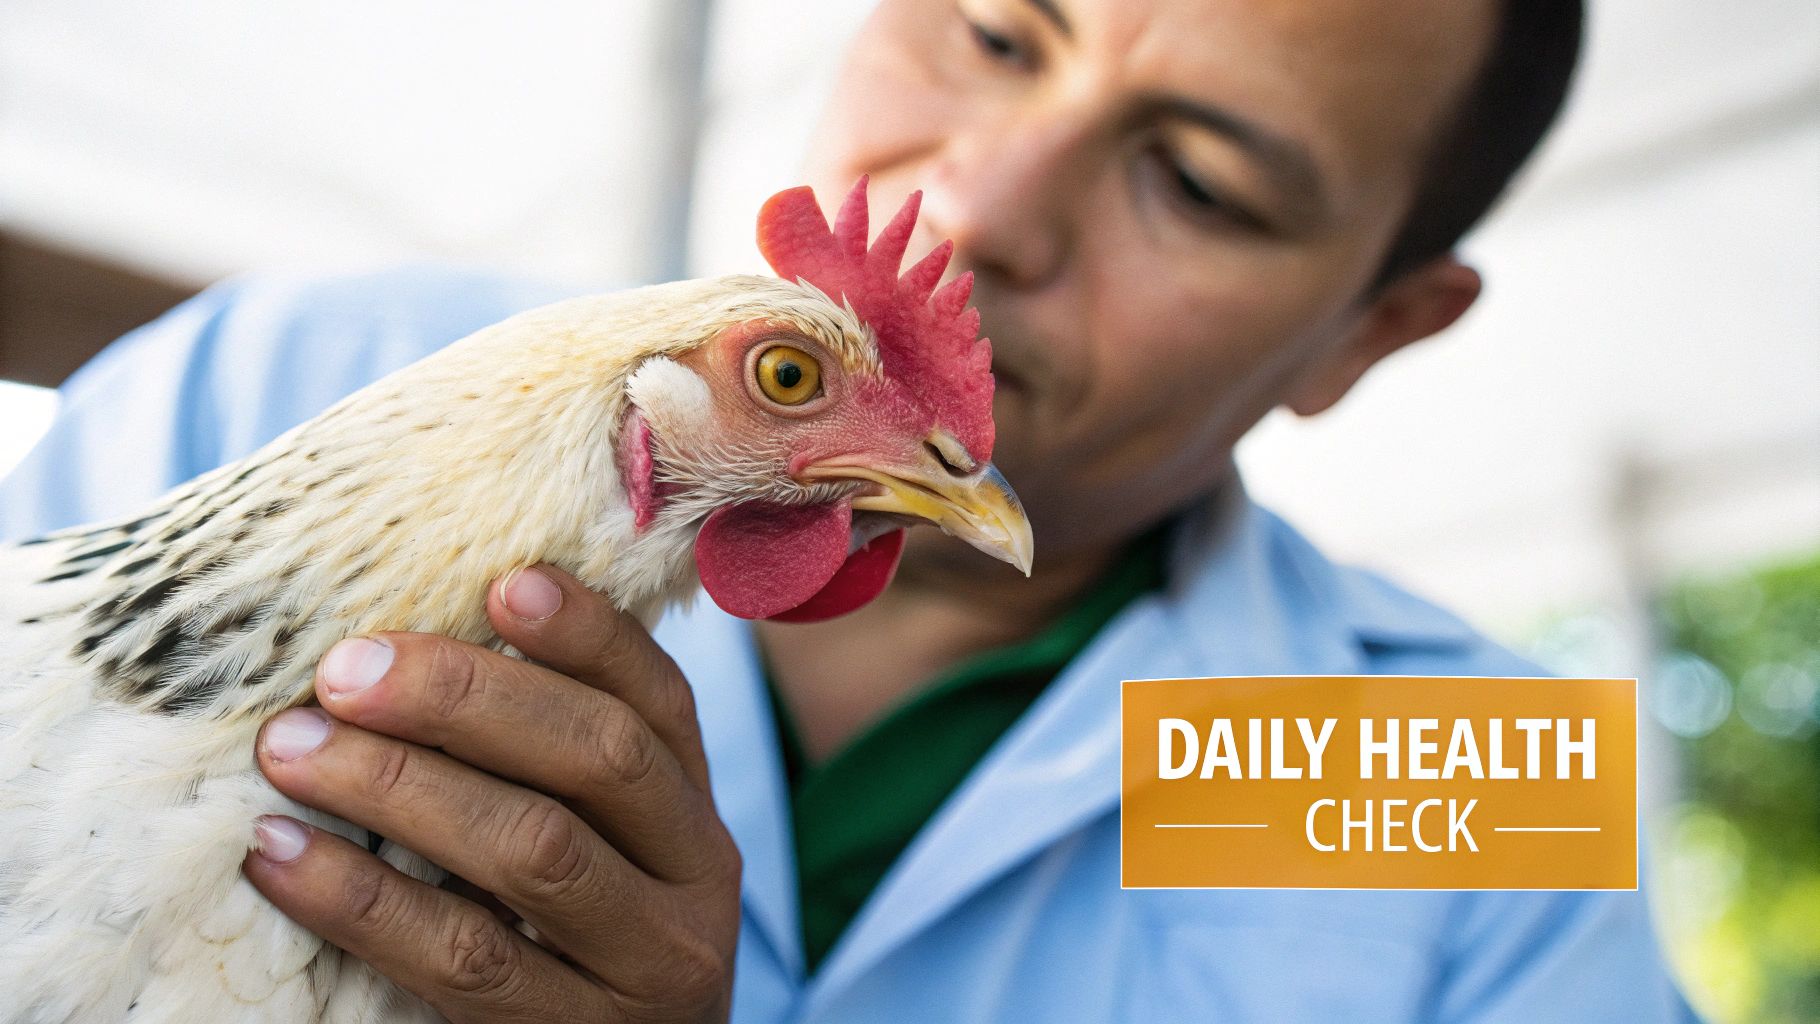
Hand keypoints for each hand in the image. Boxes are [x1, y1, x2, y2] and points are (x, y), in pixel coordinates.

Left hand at [243, 565, 741, 1022]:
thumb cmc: (572, 952)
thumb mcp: (599, 855)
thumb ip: (548, 770)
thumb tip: (413, 647)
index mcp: (698, 815)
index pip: (660, 702)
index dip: (588, 634)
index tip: (500, 584)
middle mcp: (697, 881)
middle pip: (601, 757)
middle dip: (468, 696)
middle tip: (347, 668)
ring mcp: (648, 968)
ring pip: (534, 848)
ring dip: (401, 784)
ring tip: (292, 749)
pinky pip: (462, 958)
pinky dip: (363, 899)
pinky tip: (282, 857)